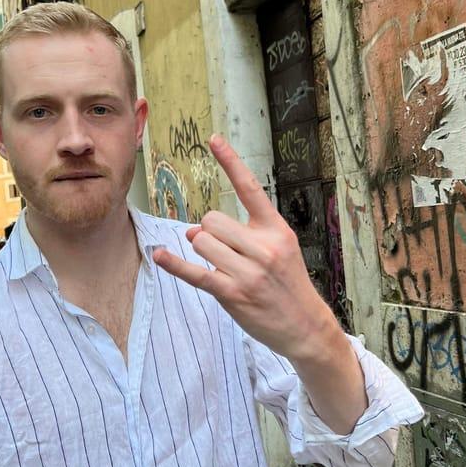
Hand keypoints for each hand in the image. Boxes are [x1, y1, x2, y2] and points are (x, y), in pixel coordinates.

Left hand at [152, 134, 341, 361]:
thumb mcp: (280, 249)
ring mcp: (249, 272)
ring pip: (202, 242)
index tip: (214, 139)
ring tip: (221, 265)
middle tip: (224, 251)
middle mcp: (264, 246)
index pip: (250, 188)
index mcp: (276, 229)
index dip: (230, 162)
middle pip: (212, 220)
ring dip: (202, 250)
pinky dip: (174, 265)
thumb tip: (194, 230)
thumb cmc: (288, 284)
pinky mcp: (233, 294)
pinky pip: (195, 273)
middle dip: (209, 232)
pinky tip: (159, 256)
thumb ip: (243, 234)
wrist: (306, 326)